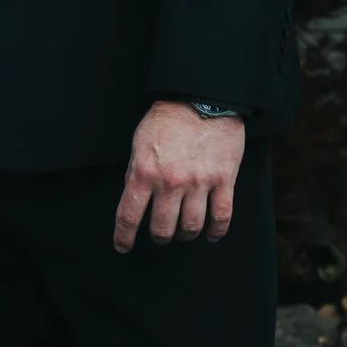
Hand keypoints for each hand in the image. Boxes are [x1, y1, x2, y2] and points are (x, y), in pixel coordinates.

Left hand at [113, 100, 244, 251]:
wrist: (201, 100)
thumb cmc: (166, 120)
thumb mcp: (139, 143)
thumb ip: (137, 173)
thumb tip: (135, 199)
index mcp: (144, 171)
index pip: (129, 214)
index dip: (124, 236)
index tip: (123, 246)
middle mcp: (170, 182)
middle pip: (163, 228)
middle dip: (159, 236)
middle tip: (160, 235)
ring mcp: (199, 183)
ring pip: (192, 227)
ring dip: (186, 235)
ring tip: (183, 233)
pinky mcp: (224, 181)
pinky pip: (221, 217)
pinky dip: (216, 231)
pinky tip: (211, 234)